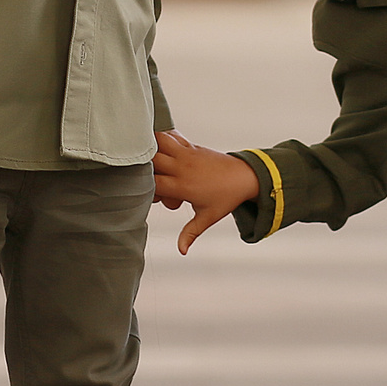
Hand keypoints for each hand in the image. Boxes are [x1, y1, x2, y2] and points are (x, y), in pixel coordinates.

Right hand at [151, 131, 260, 253]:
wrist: (244, 177)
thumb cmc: (226, 197)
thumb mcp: (207, 218)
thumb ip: (191, 233)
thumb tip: (181, 251)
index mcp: (183, 186)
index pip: (152, 183)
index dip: (144, 189)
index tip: (150, 196)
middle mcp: (182, 167)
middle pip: (150, 159)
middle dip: (142, 168)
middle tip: (148, 178)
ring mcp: (186, 154)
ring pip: (158, 141)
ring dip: (150, 148)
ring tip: (151, 162)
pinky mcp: (191, 145)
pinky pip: (171, 135)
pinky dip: (162, 138)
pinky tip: (163, 150)